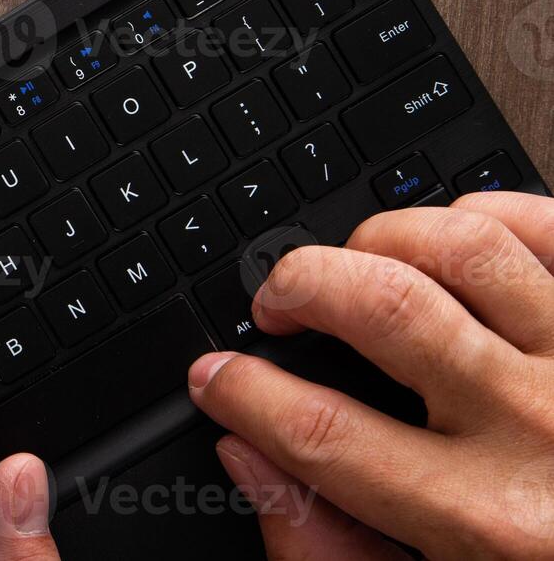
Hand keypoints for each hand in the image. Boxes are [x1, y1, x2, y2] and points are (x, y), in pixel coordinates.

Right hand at [189, 191, 553, 558]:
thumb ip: (329, 547)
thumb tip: (251, 457)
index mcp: (490, 525)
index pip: (316, 428)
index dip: (239, 388)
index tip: (218, 374)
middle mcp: (543, 432)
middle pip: (376, 303)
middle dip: (294, 285)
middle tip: (279, 303)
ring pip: (460, 245)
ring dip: (382, 239)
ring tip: (360, 266)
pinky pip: (547, 223)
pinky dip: (486, 212)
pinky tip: (454, 241)